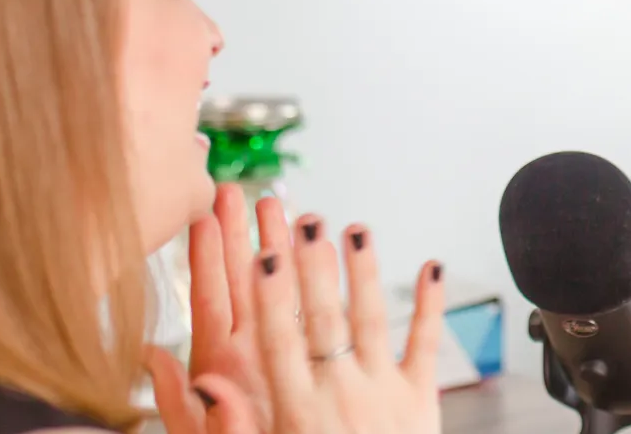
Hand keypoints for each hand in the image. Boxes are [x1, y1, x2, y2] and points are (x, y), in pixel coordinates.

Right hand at [149, 187, 446, 433]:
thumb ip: (227, 424)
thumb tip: (196, 378)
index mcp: (295, 410)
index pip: (277, 341)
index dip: (270, 296)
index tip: (261, 253)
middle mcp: (339, 395)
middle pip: (323, 318)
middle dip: (312, 265)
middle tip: (302, 218)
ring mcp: (383, 394)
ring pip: (372, 321)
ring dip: (364, 270)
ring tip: (355, 227)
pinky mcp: (421, 401)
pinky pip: (426, 345)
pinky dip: (432, 304)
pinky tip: (433, 264)